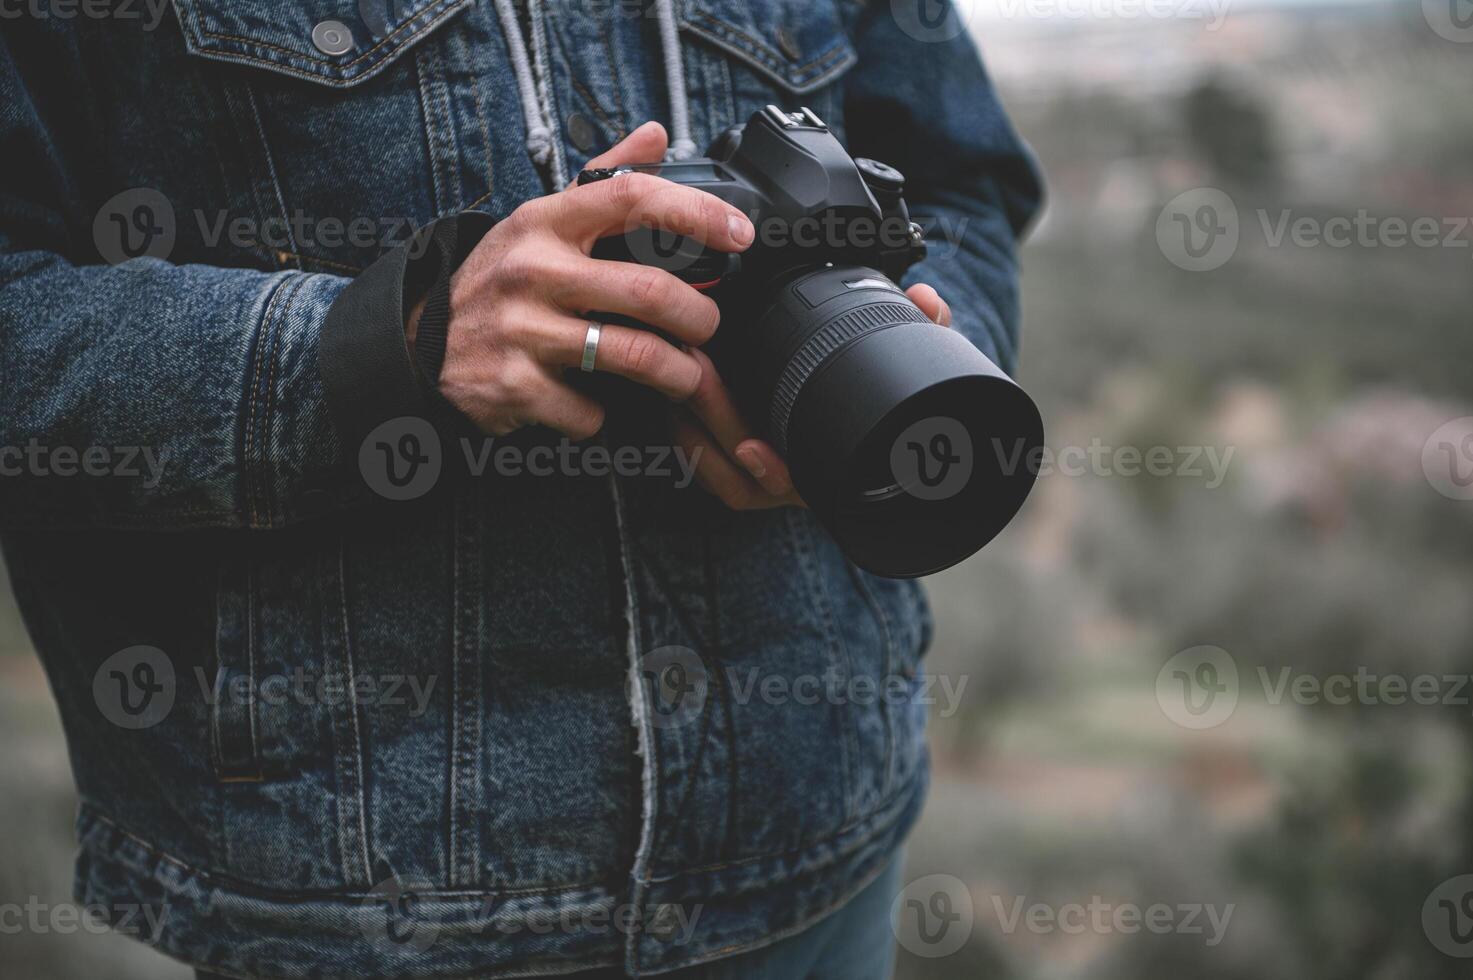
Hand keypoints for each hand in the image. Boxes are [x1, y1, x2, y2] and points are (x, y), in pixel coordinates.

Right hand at [423, 122, 755, 436]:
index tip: (740, 234)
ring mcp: (523, 330)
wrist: (422, 346)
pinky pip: (591, 410)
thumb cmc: (501, 282)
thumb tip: (657, 134)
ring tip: (686, 377)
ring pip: (633, 356)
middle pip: (650, 291)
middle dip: (700, 317)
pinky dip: (604, 415)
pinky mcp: (516, 386)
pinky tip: (599, 404)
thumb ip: (603, 179)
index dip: (697, 213)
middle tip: (707, 328)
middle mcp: (534, 270)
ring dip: (676, 374)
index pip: (633, 198)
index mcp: (546, 222)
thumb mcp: (540, 222)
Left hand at [677, 282, 952, 510]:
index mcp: (838, 471)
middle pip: (744, 475)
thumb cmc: (894, 402)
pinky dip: (689, 441)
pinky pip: (709, 470)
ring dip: (696, 428)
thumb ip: (928, 333)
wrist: (889, 439)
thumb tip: (926, 299)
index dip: (772, 473)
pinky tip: (675, 402)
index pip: (798, 487)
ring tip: (682, 374)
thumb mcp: (916, 364)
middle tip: (699, 369)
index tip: (751, 448)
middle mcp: (803, 486)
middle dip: (718, 421)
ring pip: (721, 473)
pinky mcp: (744, 469)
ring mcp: (772, 482)